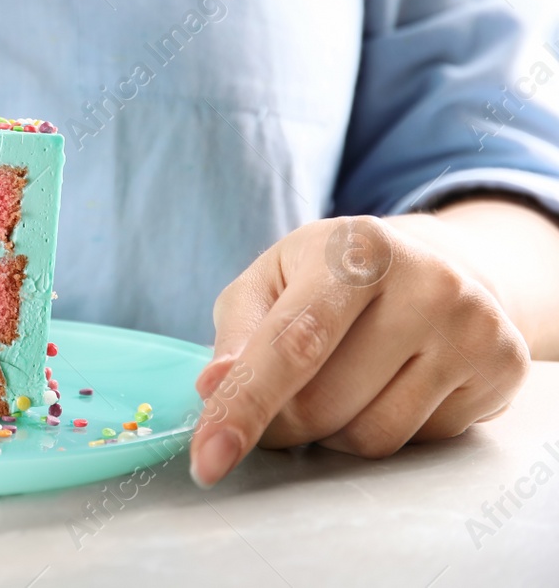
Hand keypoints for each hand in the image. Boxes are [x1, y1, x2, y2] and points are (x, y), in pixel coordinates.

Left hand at [189, 212, 530, 486]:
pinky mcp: (503, 366)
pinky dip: (384, 429)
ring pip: (371, 437)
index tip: (208, 459)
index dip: (244, 406)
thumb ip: (236, 333)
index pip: (291, 344)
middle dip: (281, 423)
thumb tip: (214, 386)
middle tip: (275, 407)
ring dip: (331, 434)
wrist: (434, 264)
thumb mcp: (271, 282)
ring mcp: (472, 325)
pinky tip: (388, 386)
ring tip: (336, 387)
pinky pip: (418, 444)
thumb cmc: (330, 277)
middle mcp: (424, 282)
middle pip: (324, 403)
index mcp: (353, 250)